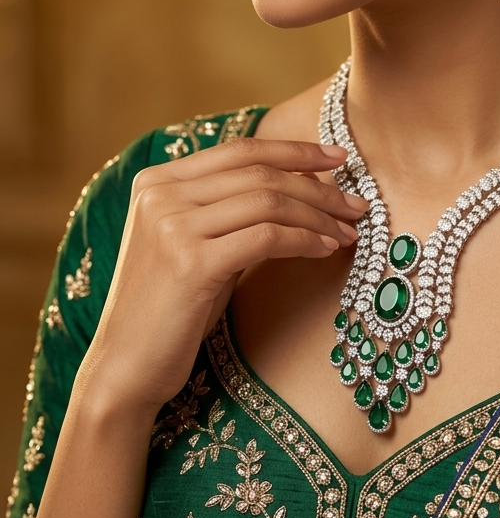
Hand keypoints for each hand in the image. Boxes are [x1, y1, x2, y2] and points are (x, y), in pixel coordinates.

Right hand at [78, 139, 366, 417]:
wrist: (126, 366)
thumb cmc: (171, 308)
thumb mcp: (197, 244)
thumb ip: (232, 209)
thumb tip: (306, 184)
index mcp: (158, 180)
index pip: (241, 151)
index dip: (296, 150)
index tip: (339, 158)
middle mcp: (161, 194)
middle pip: (260, 174)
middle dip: (318, 188)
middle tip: (357, 205)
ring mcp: (172, 226)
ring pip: (268, 202)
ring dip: (318, 216)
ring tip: (348, 232)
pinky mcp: (190, 262)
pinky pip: (266, 237)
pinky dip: (304, 240)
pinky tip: (324, 250)